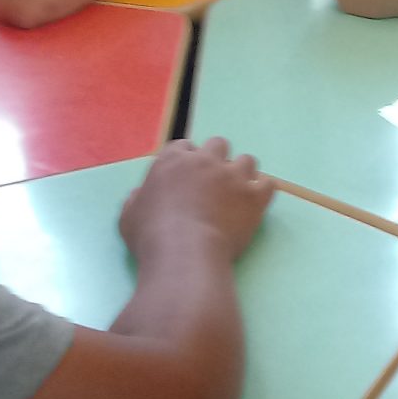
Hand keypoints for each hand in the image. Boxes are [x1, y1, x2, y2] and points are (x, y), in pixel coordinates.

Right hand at [120, 137, 275, 265]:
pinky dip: (262, 193)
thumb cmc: (151, 236)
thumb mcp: (129, 215)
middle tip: (213, 184)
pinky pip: (268, 184)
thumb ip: (137, 199)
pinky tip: (254, 205)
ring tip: (237, 193)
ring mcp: (233, 176)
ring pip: (247, 160)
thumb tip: (140, 195)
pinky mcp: (254, 196)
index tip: (185, 178)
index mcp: (173, 161)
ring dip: (242, 173)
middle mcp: (205, 161)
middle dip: (216, 160)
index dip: (185, 161)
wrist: (184, 254)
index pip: (182, 147)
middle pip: (218, 145)